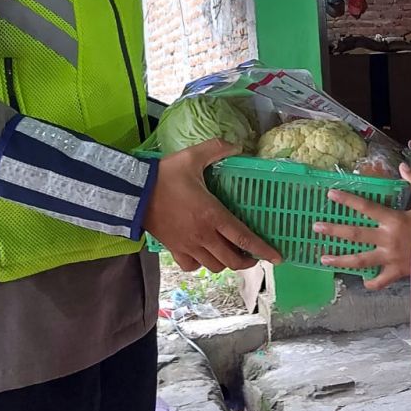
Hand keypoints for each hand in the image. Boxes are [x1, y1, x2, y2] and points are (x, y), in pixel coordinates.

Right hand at [143, 139, 282, 273]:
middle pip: (231, 260)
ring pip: (214, 266)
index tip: (278, 257)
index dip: (262, 249)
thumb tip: (236, 144)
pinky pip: (192, 266)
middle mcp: (203, 235)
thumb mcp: (192, 157)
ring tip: (230, 252)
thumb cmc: (165, 175)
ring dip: (225, 262)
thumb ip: (216, 149)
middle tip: (253, 255)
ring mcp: (188, 245)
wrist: (133, 191)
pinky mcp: (174, 249)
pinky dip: (201, 264)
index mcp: (212, 214)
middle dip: (247, 261)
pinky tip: (203, 254)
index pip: (243, 237)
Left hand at [313, 164, 410, 289]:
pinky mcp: (396, 273)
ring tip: (323, 258)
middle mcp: (387, 239)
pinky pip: (380, 280)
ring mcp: (389, 258)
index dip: (347, 200)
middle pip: (355, 234)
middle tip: (315, 227)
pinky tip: (362, 281)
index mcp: (393, 220)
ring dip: (340, 259)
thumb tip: (403, 165)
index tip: (330, 195)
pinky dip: (371, 282)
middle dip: (334, 231)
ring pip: (360, 260)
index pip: (366, 207)